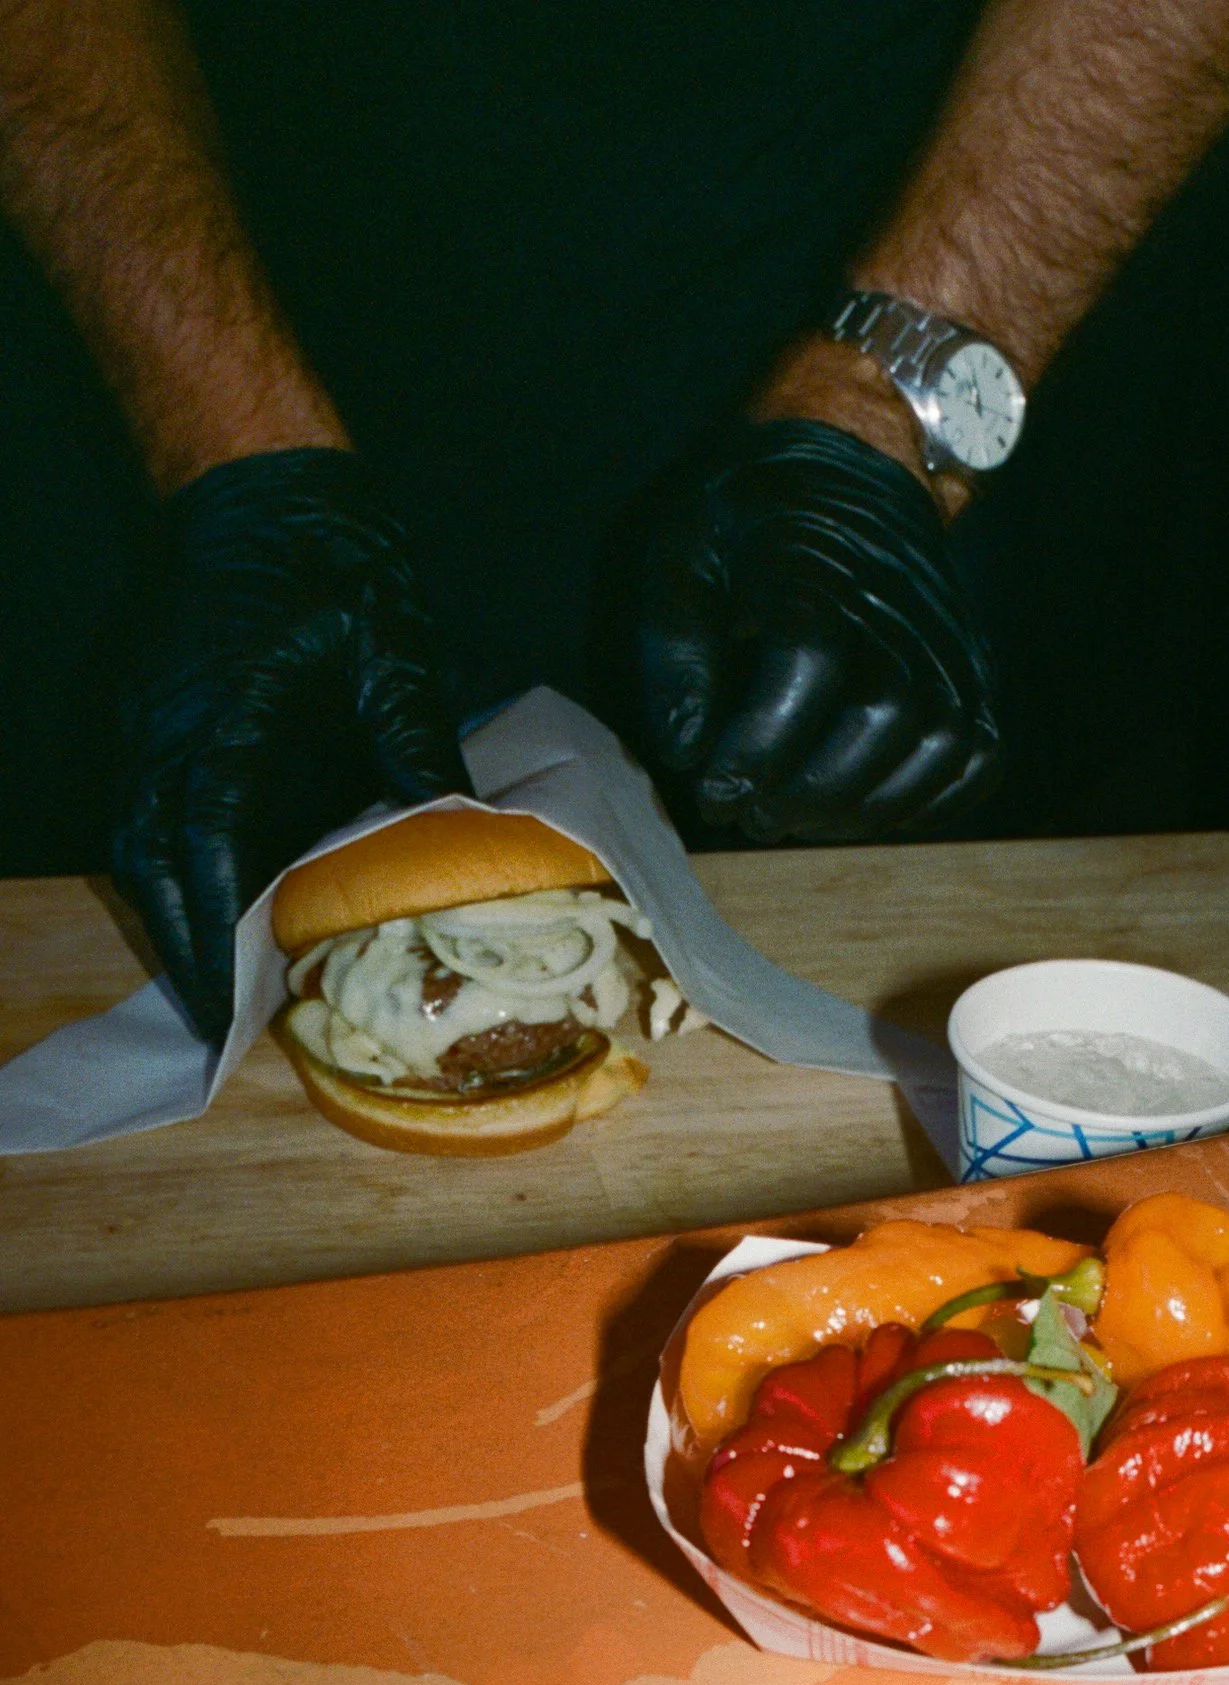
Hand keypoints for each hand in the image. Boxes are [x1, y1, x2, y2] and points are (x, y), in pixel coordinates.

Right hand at [111, 448, 467, 1042]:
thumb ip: (416, 742)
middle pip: (151, 860)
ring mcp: (148, 722)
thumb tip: (456, 830)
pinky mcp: (153, 718)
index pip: (206, 841)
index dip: (215, 929)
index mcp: (225, 711)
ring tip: (218, 989)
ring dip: (172, 915)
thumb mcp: (393, 647)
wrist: (262, 480)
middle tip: (220, 1026)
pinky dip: (175, 871)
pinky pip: (149, 813)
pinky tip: (217, 911)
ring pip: (140, 843)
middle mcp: (166, 726)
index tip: (234, 1002)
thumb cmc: (332, 558)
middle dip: (181, 946)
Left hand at [616, 420, 998, 844]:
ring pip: (937, 747)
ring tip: (799, 816)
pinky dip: (927, 803)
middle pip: (883, 718)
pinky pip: (976, 760)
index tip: (715, 792)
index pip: (807, 669)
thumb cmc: (753, 517)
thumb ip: (674, 648)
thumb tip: (685, 749)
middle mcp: (900, 607)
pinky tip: (865, 807)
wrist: (850, 461)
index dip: (760, 748)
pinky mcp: (974, 673)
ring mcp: (949, 643)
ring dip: (864, 808)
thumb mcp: (683, 552)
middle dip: (811, 790)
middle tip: (753, 813)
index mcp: (821, 569)